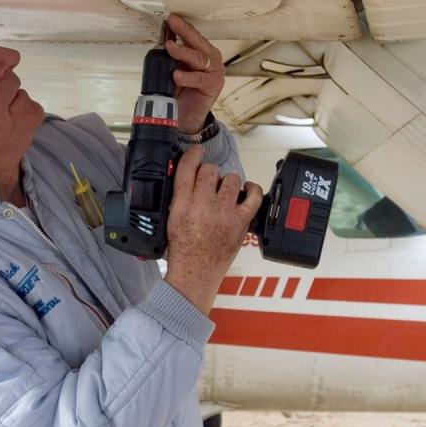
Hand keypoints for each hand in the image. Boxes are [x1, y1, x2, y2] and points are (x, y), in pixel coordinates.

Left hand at [164, 14, 224, 133]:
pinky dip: (187, 76)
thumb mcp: (177, 68)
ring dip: (183, 52)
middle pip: (198, 42)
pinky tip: (176, 75)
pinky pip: (199, 79)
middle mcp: (211, 59)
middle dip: (184, 31)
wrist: (188, 116)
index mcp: (203, 52)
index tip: (171, 17)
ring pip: (199, 58)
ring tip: (170, 47)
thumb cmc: (183, 91)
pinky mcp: (212, 86)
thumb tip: (162, 37)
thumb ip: (173, 55)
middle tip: (172, 22)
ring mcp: (214, 72)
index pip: (193, 35)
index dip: (182, 26)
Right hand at [164, 146, 262, 314]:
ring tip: (223, 192)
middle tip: (207, 184)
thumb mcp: (171, 219)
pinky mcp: (241, 222)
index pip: (186, 168)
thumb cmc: (183, 250)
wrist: (195, 273)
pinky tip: (246, 190)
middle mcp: (203, 206)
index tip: (195, 153)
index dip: (192, 155)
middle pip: (210, 170)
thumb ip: (179, 197)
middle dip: (208, 173)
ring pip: (231, 179)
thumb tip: (188, 176)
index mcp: (181, 205)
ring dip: (227, 182)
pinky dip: (252, 189)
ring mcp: (224, 213)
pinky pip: (253, 196)